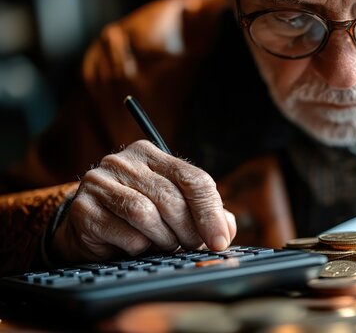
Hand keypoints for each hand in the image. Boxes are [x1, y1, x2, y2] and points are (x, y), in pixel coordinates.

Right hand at [51, 140, 236, 261]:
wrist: (89, 228)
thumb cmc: (140, 217)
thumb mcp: (175, 208)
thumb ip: (205, 213)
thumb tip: (225, 230)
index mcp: (151, 154)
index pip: (193, 178)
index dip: (211, 212)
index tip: (220, 239)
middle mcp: (123, 162)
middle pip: (171, 198)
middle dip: (189, 229)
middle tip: (192, 245)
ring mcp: (99, 183)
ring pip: (146, 214)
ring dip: (163, 238)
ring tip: (165, 244)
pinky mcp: (84, 209)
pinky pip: (124, 234)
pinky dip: (139, 247)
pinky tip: (137, 246)